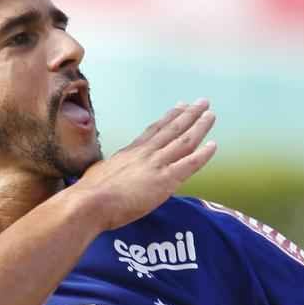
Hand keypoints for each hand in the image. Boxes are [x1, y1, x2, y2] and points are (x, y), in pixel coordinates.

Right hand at [77, 99, 216, 230]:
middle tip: (202, 102)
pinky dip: (203, 154)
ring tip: (211, 114)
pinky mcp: (165, 180)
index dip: (169, 118)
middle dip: (189, 114)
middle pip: (172, 129)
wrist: (91, 202)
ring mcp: (156, 164)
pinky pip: (189, 163)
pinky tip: (214, 145)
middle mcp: (146, 153)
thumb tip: (106, 175)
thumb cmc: (89, 193)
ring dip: (199, 126)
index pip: (154, 131)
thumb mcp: (99, 172)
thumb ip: (110, 170)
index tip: (180, 106)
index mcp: (131, 152)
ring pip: (184, 140)